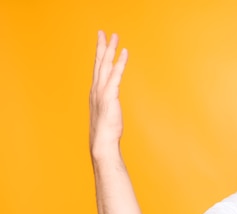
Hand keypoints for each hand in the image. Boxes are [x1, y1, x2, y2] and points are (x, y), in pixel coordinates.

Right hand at [89, 31, 127, 152]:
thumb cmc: (105, 131)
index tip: (101, 42)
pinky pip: (116, 75)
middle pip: (99, 62)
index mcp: (95, 91)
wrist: (102, 141)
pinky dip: (120, 63)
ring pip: (106, 65)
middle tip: (103, 32)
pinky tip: (124, 53)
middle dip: (101, 46)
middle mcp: (96, 88)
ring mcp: (102, 91)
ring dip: (110, 49)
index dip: (99, 54)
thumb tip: (111, 105)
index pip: (97, 69)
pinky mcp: (110, 95)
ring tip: (114, 37)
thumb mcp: (106, 114)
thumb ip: (108, 105)